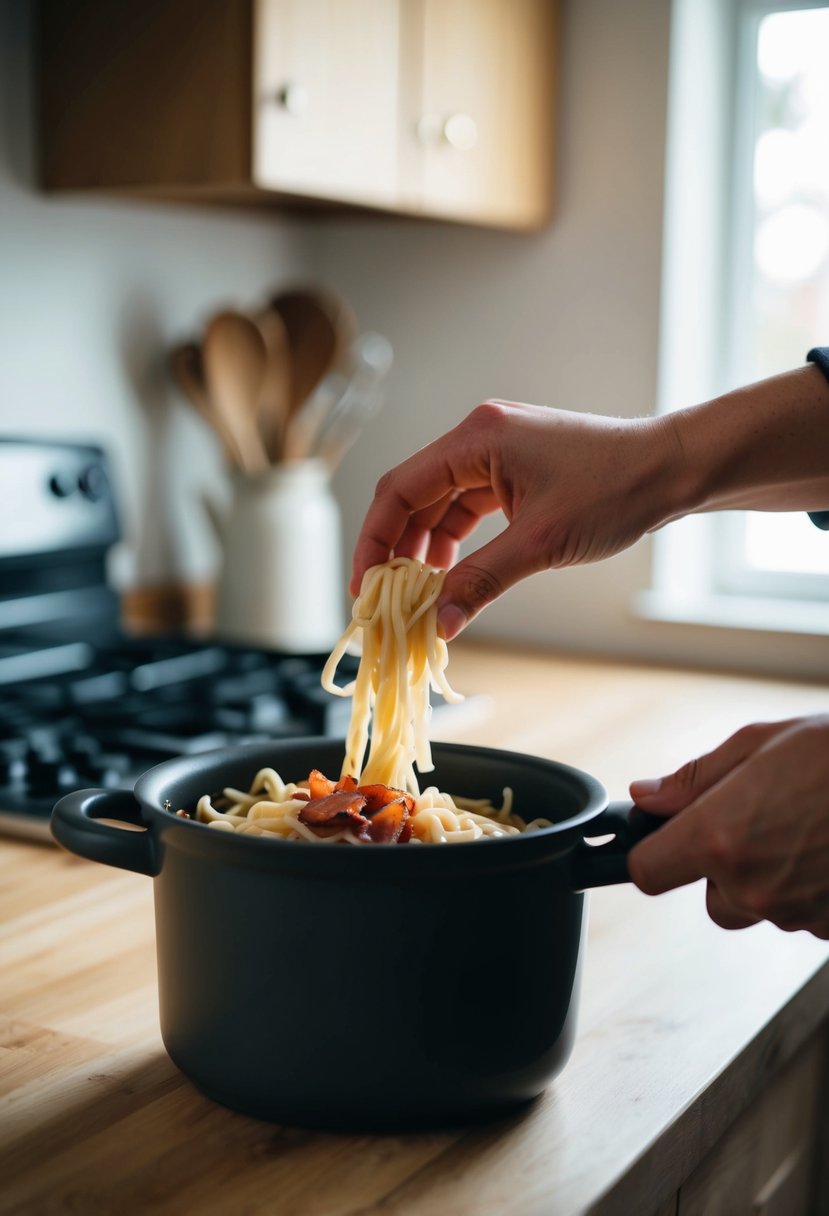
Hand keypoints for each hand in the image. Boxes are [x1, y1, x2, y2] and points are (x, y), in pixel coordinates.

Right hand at [351, 401, 681, 637]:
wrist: (672, 469)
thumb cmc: (616, 491)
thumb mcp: (541, 543)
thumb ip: (481, 581)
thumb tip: (438, 623)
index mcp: (477, 438)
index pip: (400, 489)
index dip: (374, 540)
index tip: (364, 586)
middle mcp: (479, 436)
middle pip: (414, 495)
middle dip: (396, 549)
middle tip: (385, 599)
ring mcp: (497, 450)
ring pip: (440, 504)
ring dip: (425, 549)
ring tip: (417, 595)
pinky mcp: (514, 468)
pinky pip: (467, 506)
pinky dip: (455, 541)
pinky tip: (450, 575)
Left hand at [627, 715, 828, 937]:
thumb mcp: (757, 744)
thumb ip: (693, 780)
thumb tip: (647, 799)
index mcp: (719, 837)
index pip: (649, 872)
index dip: (652, 854)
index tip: (663, 840)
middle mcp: (751, 885)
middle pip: (711, 898)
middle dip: (724, 867)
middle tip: (762, 820)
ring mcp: (795, 913)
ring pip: (760, 906)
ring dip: (771, 878)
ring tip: (806, 827)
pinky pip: (803, 915)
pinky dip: (811, 890)